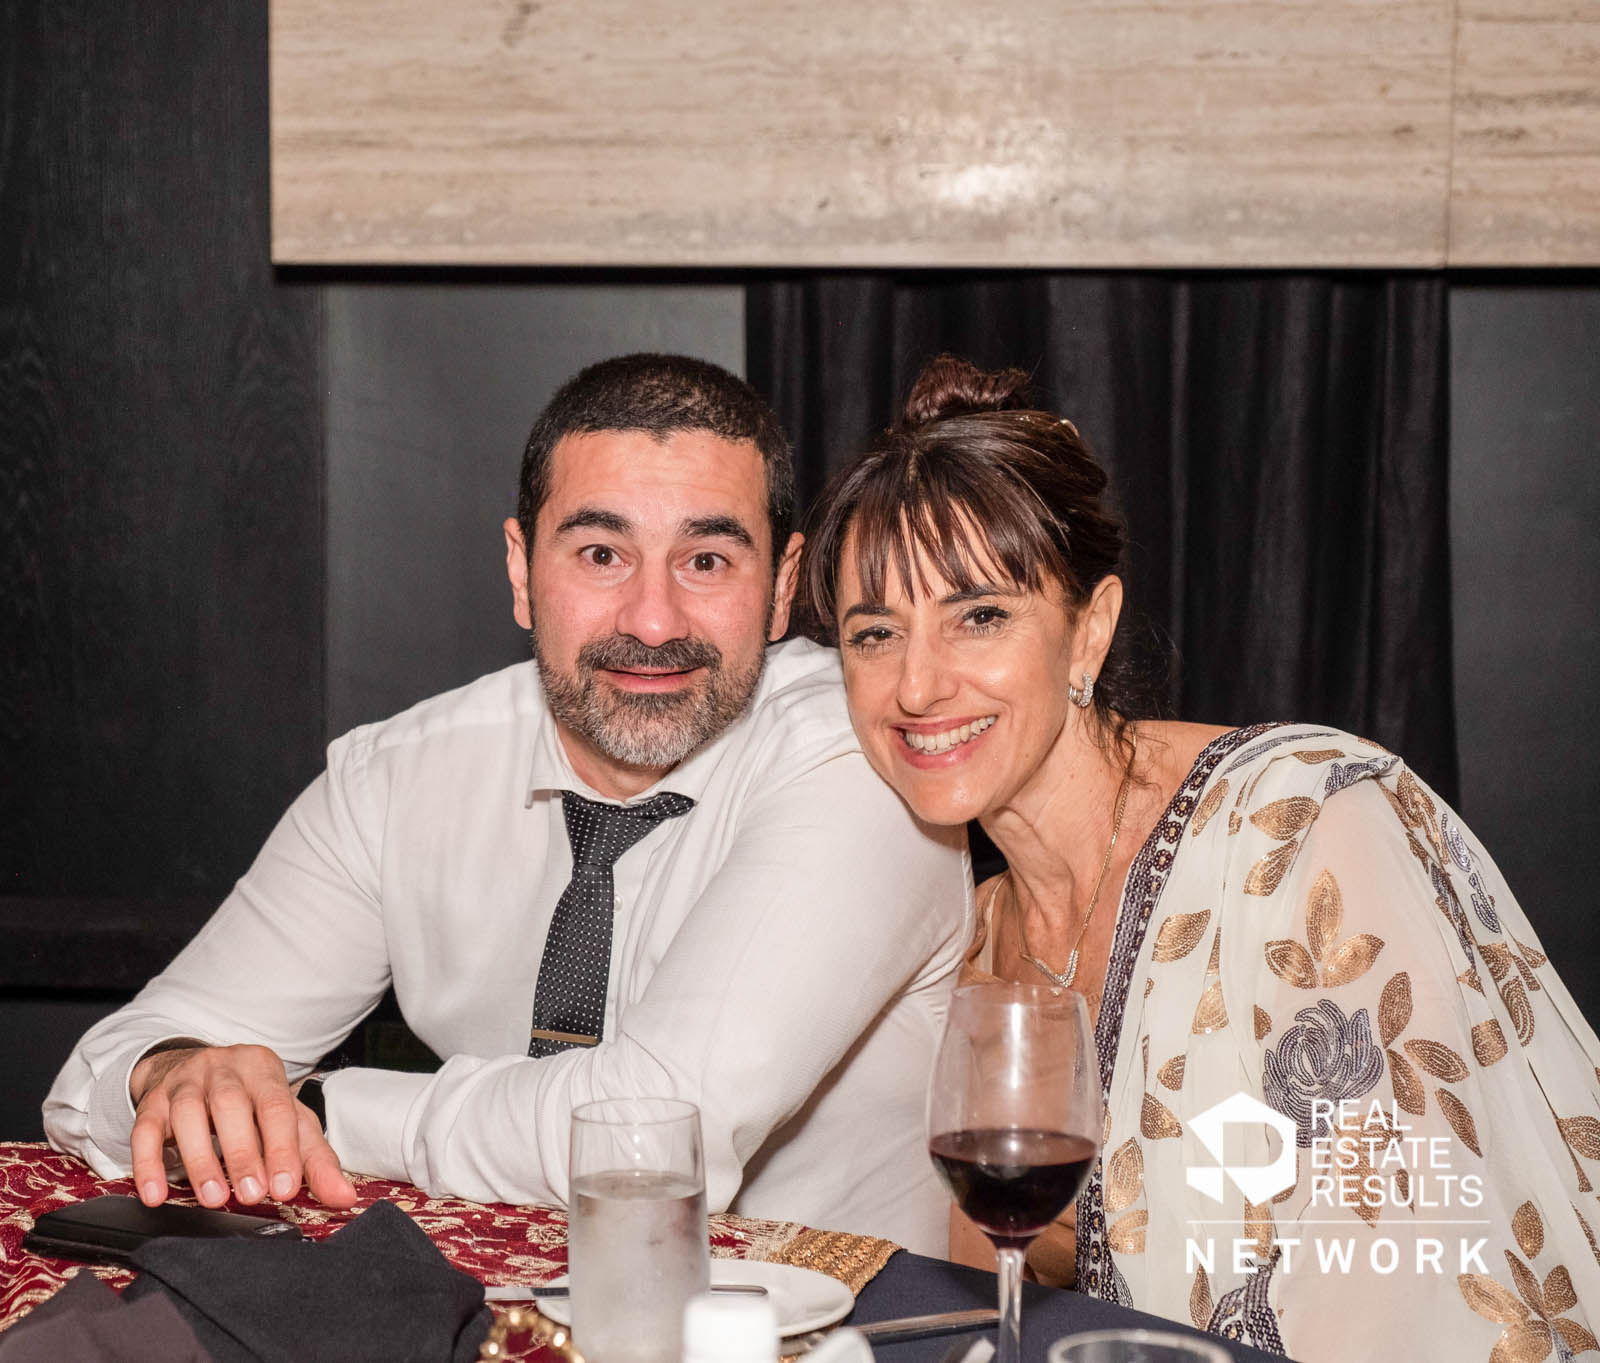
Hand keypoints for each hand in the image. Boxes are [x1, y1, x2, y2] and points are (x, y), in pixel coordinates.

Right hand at [129, 1043, 357, 1210]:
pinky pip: (144, 1129)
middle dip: (242, 1153)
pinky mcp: (152, 1102)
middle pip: (231, 1104)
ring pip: (187, 1114)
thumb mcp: (288, 1121)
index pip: (276, 1105)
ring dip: (200, 1159)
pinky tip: (155, 1194)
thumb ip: (315, 1159)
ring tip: (213, 1198)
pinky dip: (148, 1163)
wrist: (195, 1069)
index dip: (282, 1147)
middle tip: (252, 1195)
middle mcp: (223, 1068)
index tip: (285, 1188)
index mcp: (263, 1068)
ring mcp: (184, 1082)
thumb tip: (344, 1197)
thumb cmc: (251, 1101)